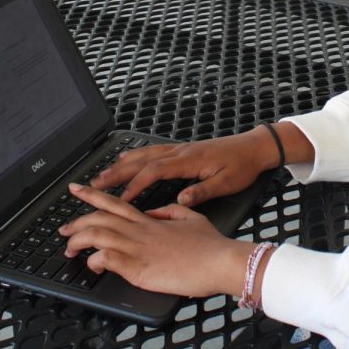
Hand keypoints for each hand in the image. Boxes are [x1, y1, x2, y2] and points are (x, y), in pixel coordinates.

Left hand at [60, 183, 252, 296]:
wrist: (220, 261)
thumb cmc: (210, 245)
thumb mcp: (191, 219)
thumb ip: (170, 212)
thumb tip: (154, 212)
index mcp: (150, 220)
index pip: (114, 202)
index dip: (92, 194)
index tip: (75, 189)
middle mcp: (140, 231)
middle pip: (98, 219)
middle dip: (75, 223)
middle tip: (63, 230)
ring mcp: (139, 249)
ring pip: (97, 236)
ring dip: (78, 242)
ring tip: (70, 251)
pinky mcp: (140, 268)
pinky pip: (108, 259)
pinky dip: (95, 261)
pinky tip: (93, 266)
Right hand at [91, 124, 310, 206]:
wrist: (254, 148)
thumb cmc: (242, 166)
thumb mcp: (227, 183)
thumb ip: (202, 191)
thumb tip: (181, 200)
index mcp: (188, 161)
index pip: (154, 172)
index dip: (135, 186)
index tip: (120, 201)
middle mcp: (179, 152)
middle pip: (141, 160)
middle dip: (116, 173)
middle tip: (94, 184)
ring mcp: (179, 149)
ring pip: (143, 154)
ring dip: (121, 164)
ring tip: (102, 174)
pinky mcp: (181, 150)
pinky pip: (151, 152)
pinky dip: (134, 156)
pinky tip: (125, 159)